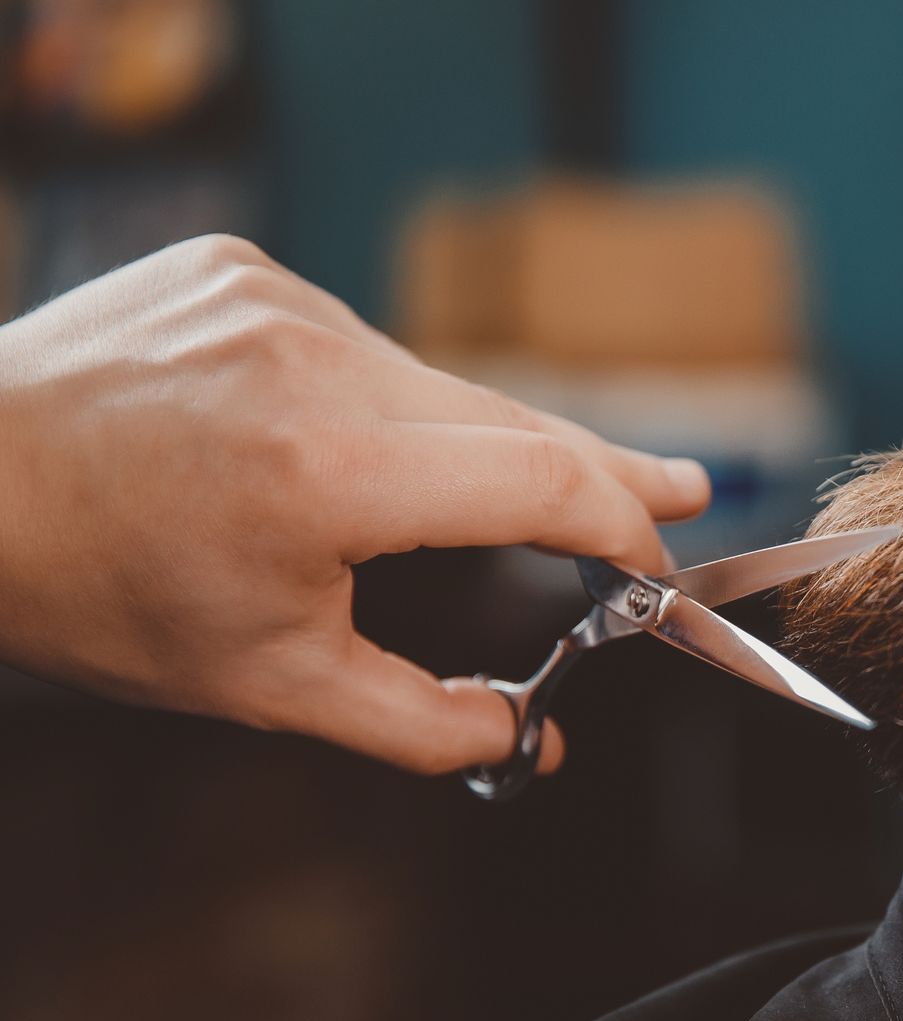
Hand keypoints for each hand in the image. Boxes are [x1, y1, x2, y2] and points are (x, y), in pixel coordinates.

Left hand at [0, 235, 709, 773]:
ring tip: (416, 509)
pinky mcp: (248, 269)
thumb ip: (422, 723)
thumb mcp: (267, 684)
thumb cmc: (99, 590)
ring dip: (467, 444)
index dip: (622, 519)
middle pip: (513, 418)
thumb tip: (528, 741)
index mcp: (325, 473)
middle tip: (676, 488)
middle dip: (598, 467)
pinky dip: (381, 400)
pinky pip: (363, 343)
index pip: (541, 478)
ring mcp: (280, 300)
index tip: (659, 553)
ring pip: (437, 383)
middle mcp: (314, 362)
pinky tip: (326, 444)